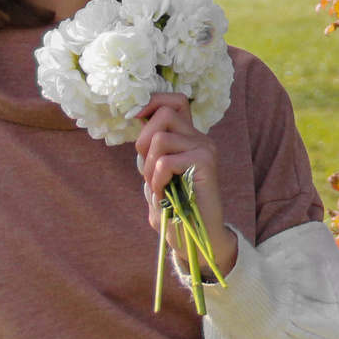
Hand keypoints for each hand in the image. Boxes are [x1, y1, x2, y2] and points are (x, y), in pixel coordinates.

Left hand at [134, 92, 236, 281]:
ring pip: (160, 138)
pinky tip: (163, 193)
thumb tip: (135, 120)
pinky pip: (166, 161)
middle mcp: (200, 138)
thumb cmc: (174, 208)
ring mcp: (205, 149)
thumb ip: (149, 151)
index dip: (152, 101)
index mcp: (188, 137)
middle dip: (143, 141)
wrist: (197, 238)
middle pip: (163, 113)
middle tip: (146, 170)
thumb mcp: (155, 175)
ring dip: (148, 166)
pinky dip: (156, 179)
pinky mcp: (205, 163)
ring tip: (156, 186)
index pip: (174, 100)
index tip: (133, 118)